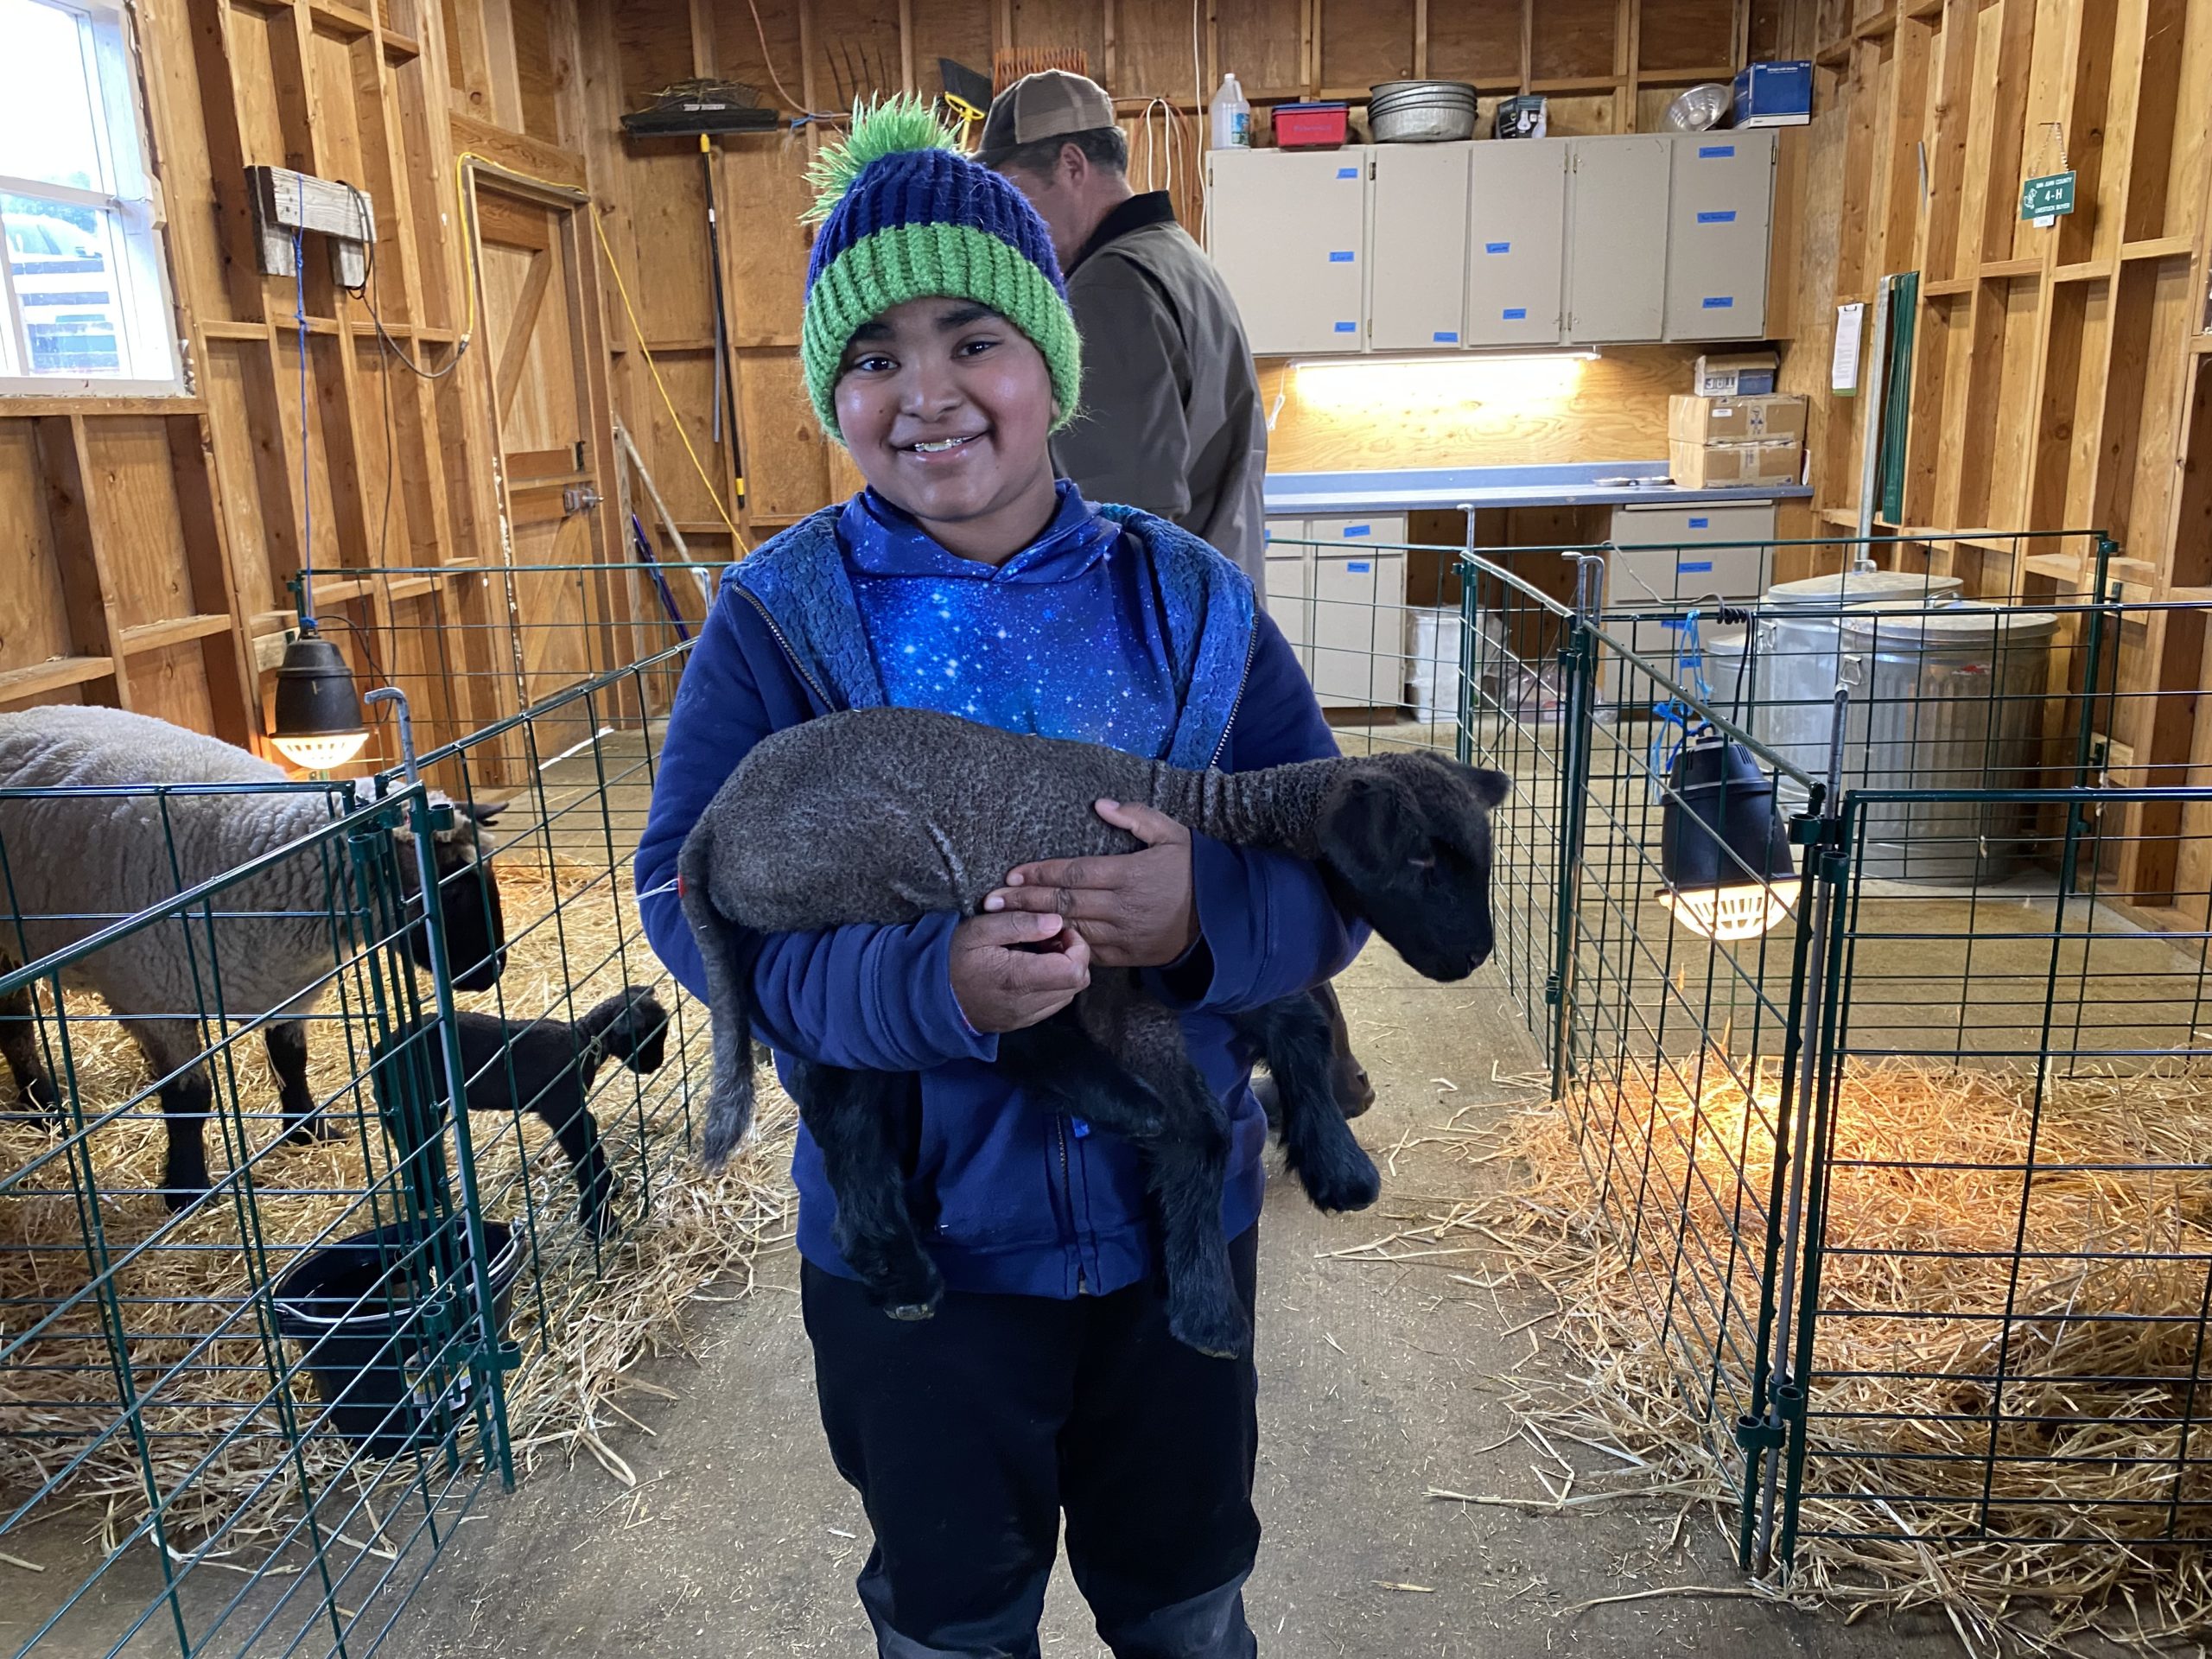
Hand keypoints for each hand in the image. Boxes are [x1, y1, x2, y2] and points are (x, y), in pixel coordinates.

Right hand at [948, 910, 1092, 1033]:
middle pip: (1077, 983)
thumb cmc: (950, 959)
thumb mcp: (979, 930)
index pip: (1074, 970)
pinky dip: (1052, 984)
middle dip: (1072, 956)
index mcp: (1017, 978)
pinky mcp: (1021, 1022)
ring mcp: (1025, 1017)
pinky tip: (1032, 968)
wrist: (927, 998)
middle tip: (1049, 937)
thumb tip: (1056, 922)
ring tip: (1038, 951)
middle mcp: (1026, 1004)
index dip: (1077, 946)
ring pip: (1068, 994)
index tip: (1059, 929)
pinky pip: (1052, 1004)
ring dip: (1063, 970)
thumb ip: (1019, 923)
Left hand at [983, 800, 1197, 969]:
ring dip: (1034, 925)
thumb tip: (1100, 804)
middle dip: (1023, 901)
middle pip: (1062, 902)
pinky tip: (1037, 942)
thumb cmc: (1195, 872)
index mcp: (1129, 874)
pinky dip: (1060, 946)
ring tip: (1003, 922)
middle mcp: (1120, 906)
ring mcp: (1122, 934)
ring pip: (1069, 928)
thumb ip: (1136, 818)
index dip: (1039, 873)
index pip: (1073, 872)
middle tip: (990, 902)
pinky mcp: (1125, 955)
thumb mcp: (1173, 834)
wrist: (1222, 919)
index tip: (1011, 874)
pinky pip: (1086, 951)